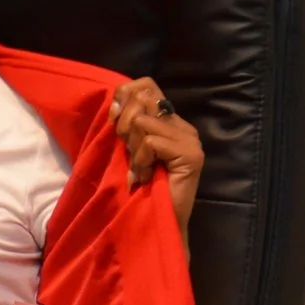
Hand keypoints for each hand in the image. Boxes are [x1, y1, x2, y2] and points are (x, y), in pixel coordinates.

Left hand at [111, 77, 203, 235]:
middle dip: (125, 128)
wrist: (158, 219)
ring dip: (133, 150)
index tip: (113, 122)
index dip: (124, 97)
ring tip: (141, 169)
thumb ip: (129, 123)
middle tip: (130, 155)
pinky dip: (141, 161)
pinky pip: (151, 143)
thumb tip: (118, 100)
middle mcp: (184, 126)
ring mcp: (191, 140)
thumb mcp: (129, 146)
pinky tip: (147, 176)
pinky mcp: (191, 155)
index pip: (146, 85)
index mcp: (170, 121)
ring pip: (143, 122)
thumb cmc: (141, 185)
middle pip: (142, 100)